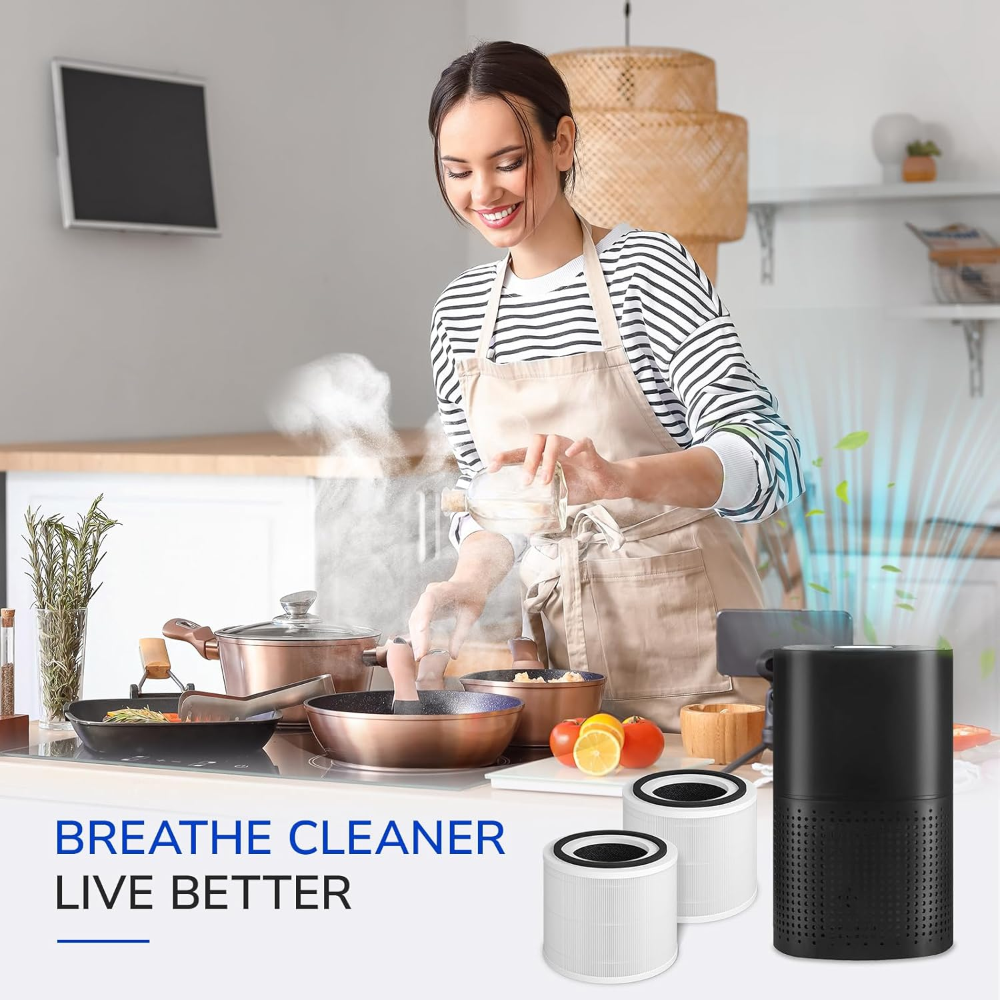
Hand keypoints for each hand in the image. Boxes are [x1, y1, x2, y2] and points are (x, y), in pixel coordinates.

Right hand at [408, 579, 487, 659]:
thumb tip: (453, 655)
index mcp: (443, 589)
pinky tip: (420, 649)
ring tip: (419, 656)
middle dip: (418, 636)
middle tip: (420, 656)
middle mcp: (430, 592)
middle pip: (418, 614)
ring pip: (414, 620)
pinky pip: (416, 622)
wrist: (471, 583)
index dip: (423, 614)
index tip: (421, 630)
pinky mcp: (423, 608)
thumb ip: (460, 634)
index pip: (429, 600)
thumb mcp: (471, 616)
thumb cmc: (473, 597)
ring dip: (415, 638)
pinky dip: (417, 635)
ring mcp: (424, 600)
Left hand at [487, 434, 628, 505]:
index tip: (491, 468)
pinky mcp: (591, 452)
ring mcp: (572, 448)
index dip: (505, 457)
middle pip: (535, 441)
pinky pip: (584, 443)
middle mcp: (555, 449)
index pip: (521, 452)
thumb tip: (525, 530)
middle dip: (527, 460)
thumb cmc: (580, 487)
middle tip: (525, 482)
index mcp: (544, 458)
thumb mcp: (557, 498)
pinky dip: (576, 447)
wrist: (606, 485)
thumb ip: (542, 507)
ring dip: (547, 459)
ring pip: (554, 440)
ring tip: (545, 480)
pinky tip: (569, 456)